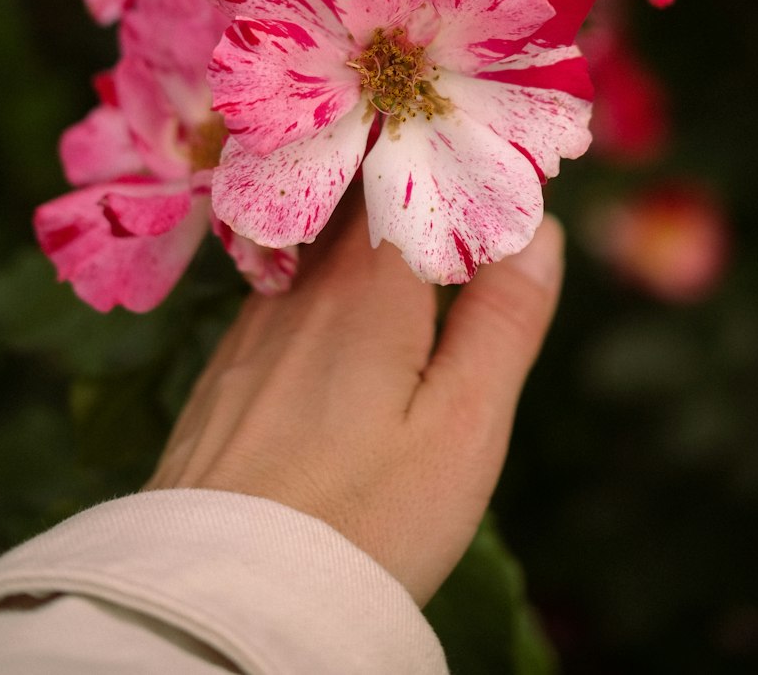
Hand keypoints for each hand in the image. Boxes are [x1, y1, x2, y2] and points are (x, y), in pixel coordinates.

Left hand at [145, 190, 564, 604]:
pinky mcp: (229, 368)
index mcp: (367, 280)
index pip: (409, 173)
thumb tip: (538, 230)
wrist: (220, 601)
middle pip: (358, 197)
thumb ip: (502, 320)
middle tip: (465, 185)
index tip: (498, 159)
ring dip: (366, 230)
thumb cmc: (361, 520)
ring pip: (318, 245)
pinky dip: (326, 279)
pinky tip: (346, 315)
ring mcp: (256, 323)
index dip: (453, 156)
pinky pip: (286, 290)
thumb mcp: (462, 427)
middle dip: (410, 183)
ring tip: (414, 242)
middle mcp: (303, 283)